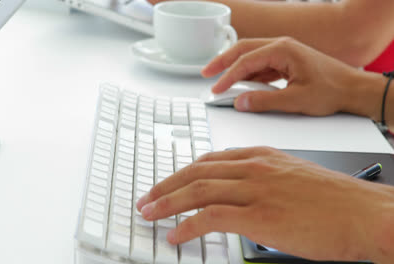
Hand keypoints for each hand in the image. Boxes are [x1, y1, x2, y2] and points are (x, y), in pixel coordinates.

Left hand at [136, 147, 393, 262]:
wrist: (364, 213)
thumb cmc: (335, 200)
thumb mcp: (293, 177)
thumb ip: (263, 180)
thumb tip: (240, 195)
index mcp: (261, 156)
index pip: (209, 159)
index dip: (183, 172)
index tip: (168, 182)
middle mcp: (254, 167)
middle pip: (196, 172)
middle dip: (166, 185)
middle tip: (147, 198)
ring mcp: (256, 190)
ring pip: (198, 190)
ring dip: (168, 203)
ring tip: (150, 213)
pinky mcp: (260, 215)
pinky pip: (211, 217)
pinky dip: (188, 226)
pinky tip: (176, 234)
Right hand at [202, 37, 383, 119]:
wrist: (354, 89)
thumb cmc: (332, 90)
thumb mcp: (295, 100)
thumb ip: (264, 101)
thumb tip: (240, 102)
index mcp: (283, 50)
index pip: (246, 61)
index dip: (228, 76)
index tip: (216, 89)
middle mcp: (282, 47)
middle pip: (243, 50)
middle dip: (223, 62)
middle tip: (206, 73)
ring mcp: (284, 53)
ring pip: (251, 56)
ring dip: (234, 67)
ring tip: (219, 79)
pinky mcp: (287, 62)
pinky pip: (261, 65)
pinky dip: (248, 73)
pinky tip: (243, 84)